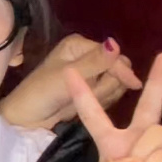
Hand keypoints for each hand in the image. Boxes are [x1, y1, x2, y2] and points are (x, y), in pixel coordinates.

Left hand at [0, 33, 140, 129]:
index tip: (134, 85)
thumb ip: (95, 62)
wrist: (28, 118)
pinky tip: (83, 106)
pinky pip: (109, 95)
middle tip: (89, 95)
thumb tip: (115, 43)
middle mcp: (87, 56)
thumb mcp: (68, 75)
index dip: (121, 70)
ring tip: (79, 100)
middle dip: (106, 85)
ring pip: (115, 84)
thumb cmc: (42, 92)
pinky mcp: (91, 91)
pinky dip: (100, 102)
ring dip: (101, 95)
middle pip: (117, 70)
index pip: (112, 55)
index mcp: (79, 45)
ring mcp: (90, 74)